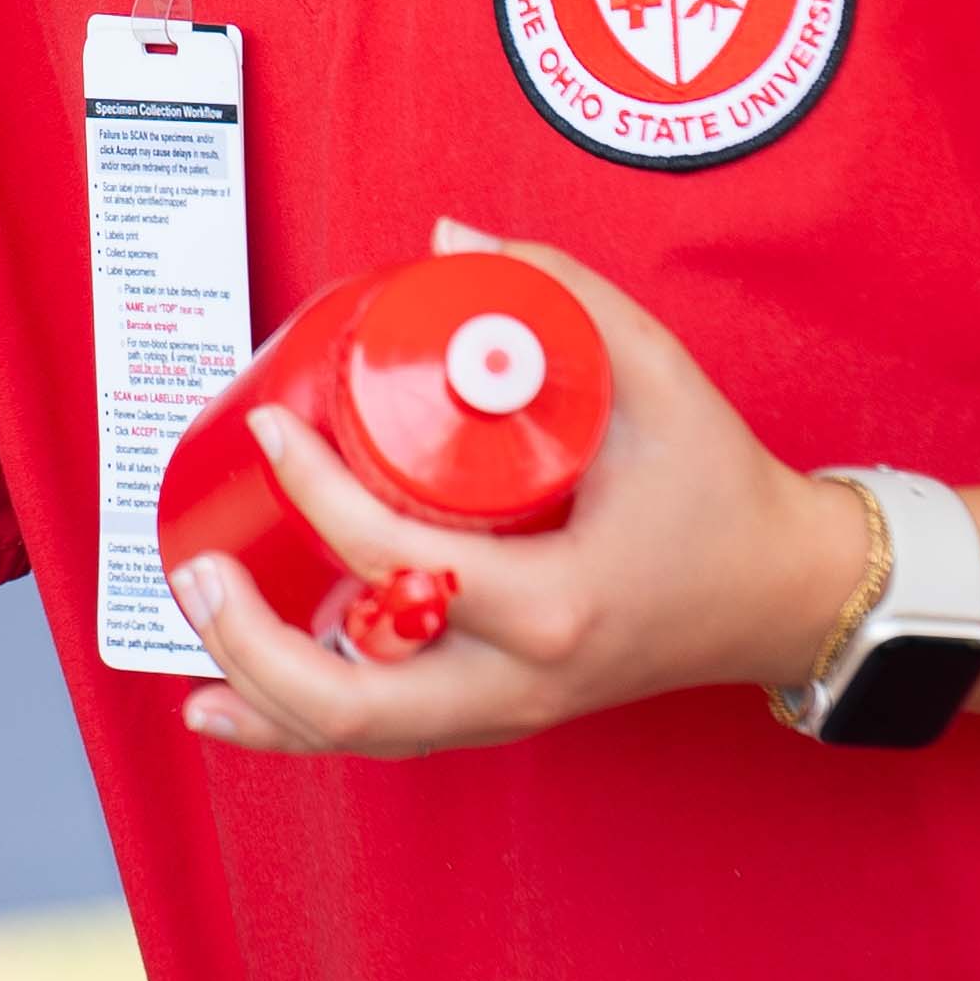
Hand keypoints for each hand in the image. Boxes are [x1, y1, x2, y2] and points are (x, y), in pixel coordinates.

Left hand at [172, 220, 877, 758]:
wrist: (783, 592)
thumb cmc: (721, 486)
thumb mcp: (659, 375)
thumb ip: (560, 294)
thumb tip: (447, 242)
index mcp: (562, 601)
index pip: (407, 563)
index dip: (320, 495)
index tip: (271, 429)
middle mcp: (528, 679)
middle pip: (358, 704)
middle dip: (255, 644)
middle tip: (200, 568)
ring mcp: (513, 711)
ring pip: (360, 739)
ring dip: (259, 692)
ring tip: (197, 620)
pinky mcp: (504, 717)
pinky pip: (386, 738)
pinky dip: (296, 727)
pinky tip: (228, 703)